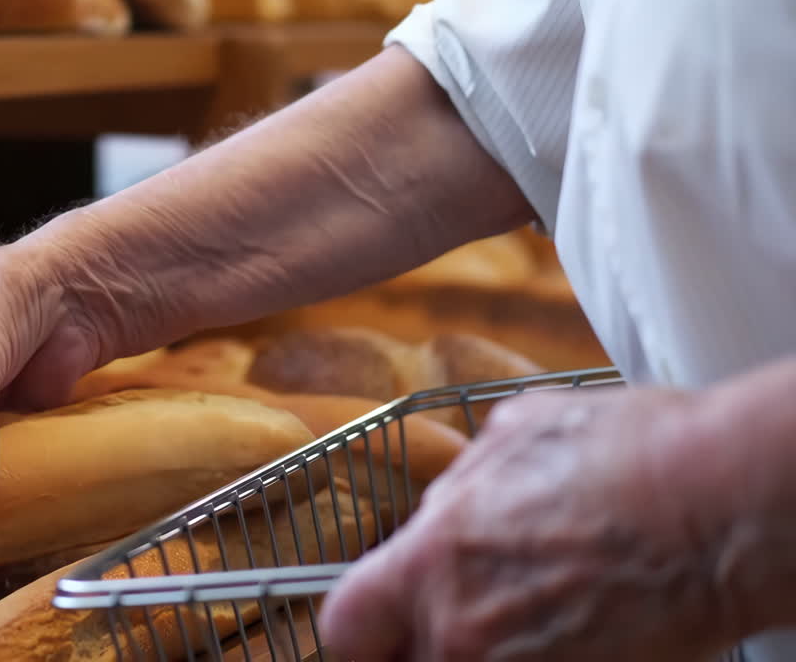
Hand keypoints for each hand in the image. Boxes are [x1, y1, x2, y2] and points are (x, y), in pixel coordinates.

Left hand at [317, 386, 741, 660]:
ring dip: (479, 656)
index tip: (373, 628)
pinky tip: (571, 636)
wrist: (728, 506)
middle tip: (449, 626)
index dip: (357, 631)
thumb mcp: (519, 432)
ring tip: (524, 620)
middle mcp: (463, 630)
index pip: (345, 627)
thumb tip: (453, 499)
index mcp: (432, 559)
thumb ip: (465, 481)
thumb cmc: (632, 454)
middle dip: (416, 649)